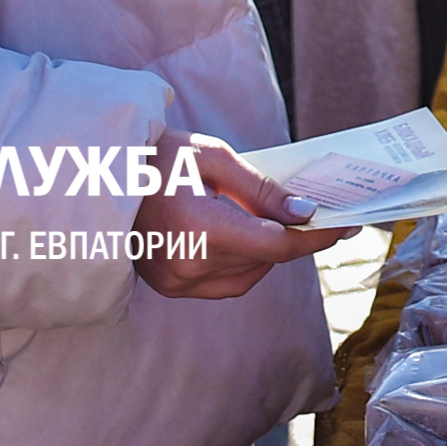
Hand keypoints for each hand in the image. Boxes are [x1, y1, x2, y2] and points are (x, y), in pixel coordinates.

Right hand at [131, 133, 350, 299]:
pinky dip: (244, 263)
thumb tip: (304, 214)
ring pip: (249, 275)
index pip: (276, 245)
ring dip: (268, 251)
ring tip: (271, 217)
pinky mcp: (170, 288)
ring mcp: (176, 282)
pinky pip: (225, 284)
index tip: (348, 223)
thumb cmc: (157, 157)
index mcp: (198, 227)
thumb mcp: (211, 157)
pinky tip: (241, 234)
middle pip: (265, 261)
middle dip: (294, 237)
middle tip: (315, 212)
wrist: (98, 179)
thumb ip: (260, 188)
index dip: (316, 237)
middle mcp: (187, 264)